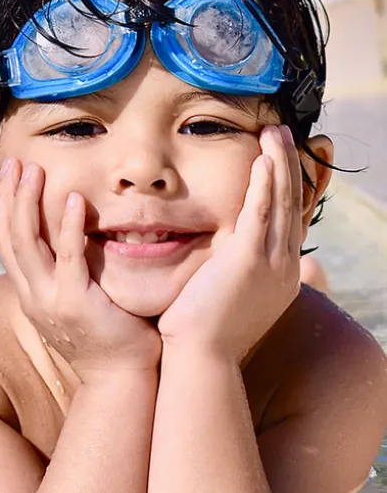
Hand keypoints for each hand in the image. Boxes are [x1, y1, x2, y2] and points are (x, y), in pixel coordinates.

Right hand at [0, 159, 160, 380]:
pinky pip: (67, 258)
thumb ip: (64, 272)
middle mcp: (31, 295)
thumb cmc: (107, 337)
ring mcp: (49, 300)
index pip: (2, 242)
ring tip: (33, 171)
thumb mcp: (73, 301)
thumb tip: (63, 244)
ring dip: (28, 203)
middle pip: (7, 237)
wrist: (120, 379)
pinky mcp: (75, 303)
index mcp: (28, 293)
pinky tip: (74, 200)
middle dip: (8, 196)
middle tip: (12, 163)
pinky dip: (68, 226)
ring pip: (26, 243)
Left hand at [158, 125, 301, 360]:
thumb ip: (233, 276)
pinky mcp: (248, 260)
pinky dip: (263, 185)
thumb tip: (228, 262)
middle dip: (288, 166)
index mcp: (280, 276)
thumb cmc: (204, 334)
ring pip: (280, 202)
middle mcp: (283, 267)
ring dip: (279, 164)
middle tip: (282, 134)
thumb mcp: (229, 300)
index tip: (283, 160)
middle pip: (291, 205)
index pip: (289, 221)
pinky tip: (263, 161)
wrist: (200, 358)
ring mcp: (270, 264)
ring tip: (275, 133)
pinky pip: (260, 213)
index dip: (288, 188)